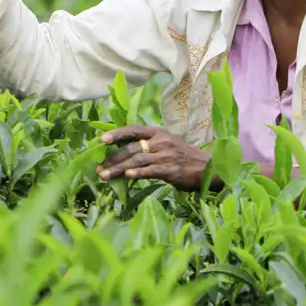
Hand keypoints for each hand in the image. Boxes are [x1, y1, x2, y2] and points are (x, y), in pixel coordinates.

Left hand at [96, 125, 210, 191]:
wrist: (206, 167)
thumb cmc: (182, 156)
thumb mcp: (165, 144)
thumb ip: (147, 144)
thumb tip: (122, 149)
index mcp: (158, 132)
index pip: (134, 129)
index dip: (117, 134)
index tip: (101, 139)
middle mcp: (161, 141)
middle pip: (131, 148)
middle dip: (113, 158)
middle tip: (99, 167)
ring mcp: (165, 155)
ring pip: (136, 160)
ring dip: (118, 168)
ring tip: (104, 175)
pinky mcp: (170, 169)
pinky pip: (150, 170)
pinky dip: (137, 173)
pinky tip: (127, 176)